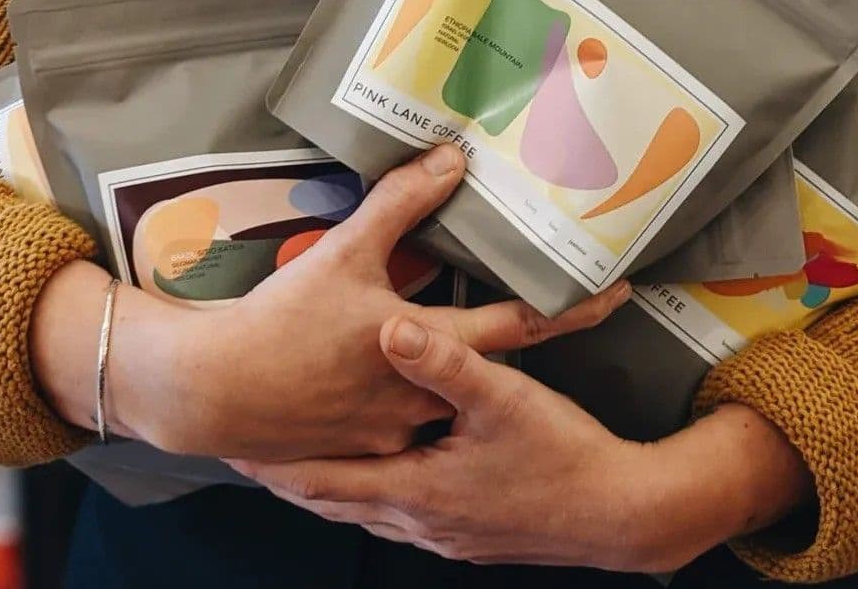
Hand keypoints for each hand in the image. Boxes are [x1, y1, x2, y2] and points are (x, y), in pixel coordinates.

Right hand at [111, 144, 629, 460]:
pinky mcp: (370, 443)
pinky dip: (417, 388)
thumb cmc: (283, 322)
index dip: (576, 308)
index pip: (524, 325)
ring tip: (468, 339)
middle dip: (533, 335)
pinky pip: (409, 412)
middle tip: (567, 307)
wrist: (215, 390)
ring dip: (468, 368)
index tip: (622, 292)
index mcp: (432, 346)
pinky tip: (398, 374)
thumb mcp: (346, 252)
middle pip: (500, 363)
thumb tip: (450, 158)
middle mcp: (430, 394)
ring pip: (453, 391)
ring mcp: (402, 427)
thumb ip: (402, 203)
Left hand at [233, 319, 813, 570]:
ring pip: (367, 510)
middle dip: (294, 478)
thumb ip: (443, 362)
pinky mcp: (469, 532)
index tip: (237, 448)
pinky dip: (373, 494)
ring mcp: (445, 531)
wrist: (620, 515)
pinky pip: (400, 513)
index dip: (278, 465)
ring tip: (303, 465)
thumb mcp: (503, 399)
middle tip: (254, 456)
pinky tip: (382, 480)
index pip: (324, 480)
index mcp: (416, 488)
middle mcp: (420, 518)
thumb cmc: (560, 456)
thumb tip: (389, 325)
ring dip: (333, 487)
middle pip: (336, 502)